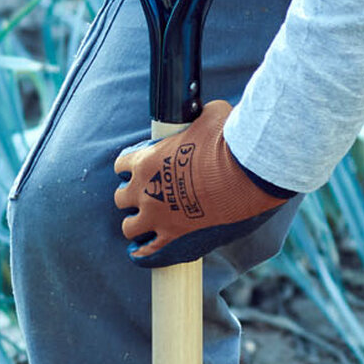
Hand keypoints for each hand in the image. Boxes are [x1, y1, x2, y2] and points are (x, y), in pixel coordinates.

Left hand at [113, 100, 291, 266]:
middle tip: (148, 195)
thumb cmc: (226, 141)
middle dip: (132, 196)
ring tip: (148, 223)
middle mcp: (144, 190)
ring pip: (129, 227)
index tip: (140, 169)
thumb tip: (206, 111)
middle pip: (120, 198)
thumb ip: (198, 117)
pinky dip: (144, 252)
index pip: (121, 165)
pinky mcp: (174, 235)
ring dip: (136, 224)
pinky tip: (143, 252)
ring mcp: (157, 215)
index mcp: (145, 160)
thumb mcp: (210, 116)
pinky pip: (148, 250)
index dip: (130, 167)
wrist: (243, 173)